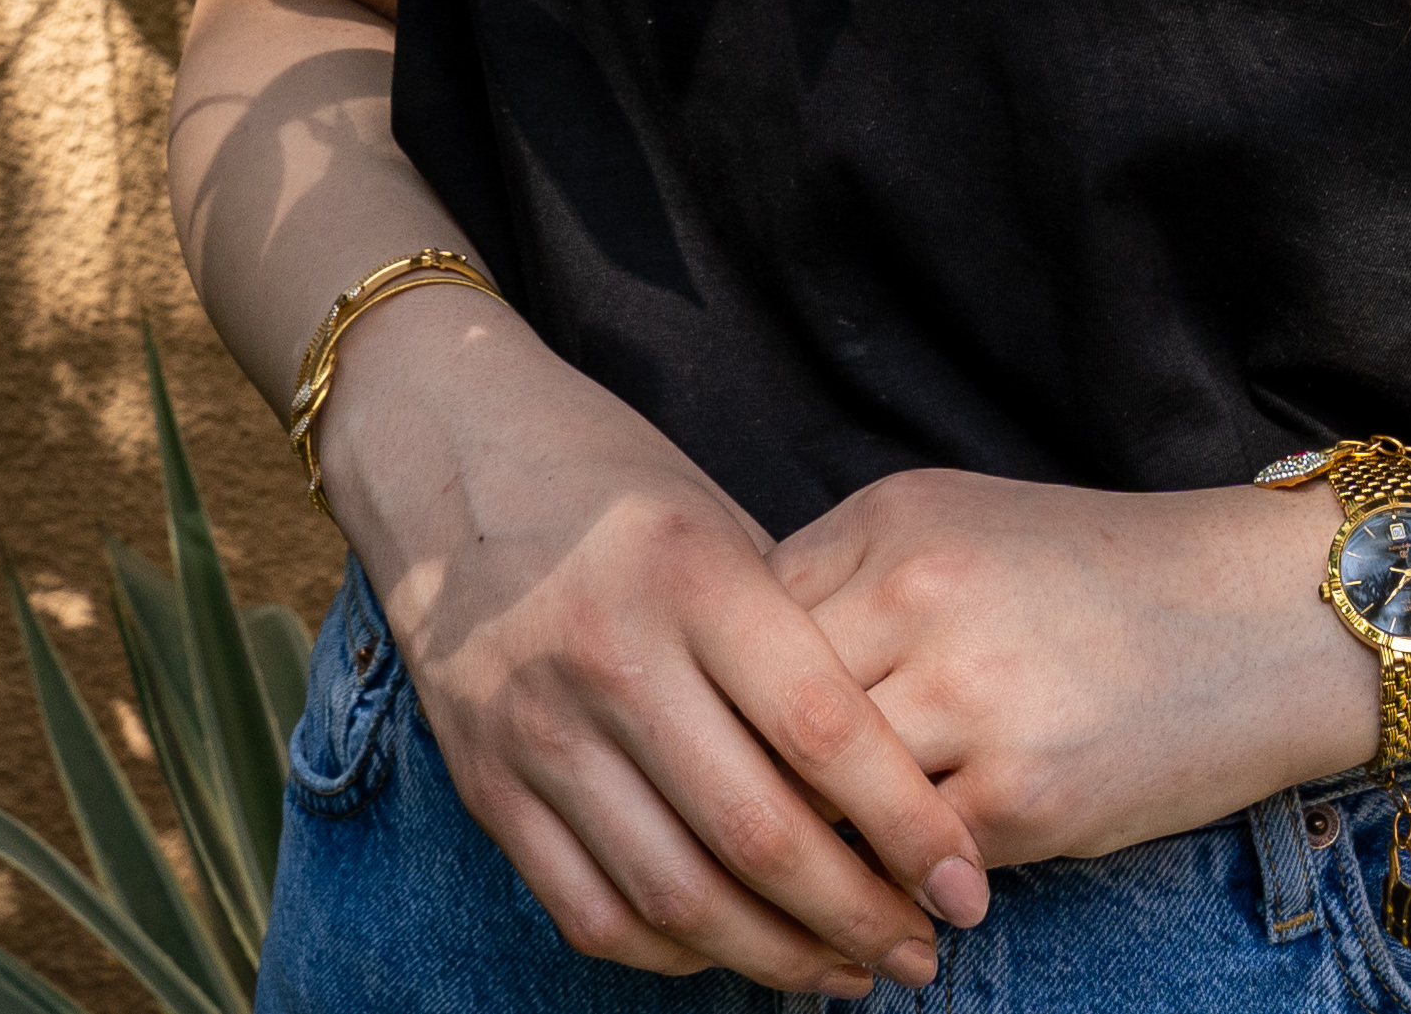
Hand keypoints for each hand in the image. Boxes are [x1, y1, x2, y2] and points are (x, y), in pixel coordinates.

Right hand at [318, 295, 992, 991]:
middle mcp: (610, 654)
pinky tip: (733, 952)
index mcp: (690, 576)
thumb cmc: (615, 487)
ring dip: (778, 957)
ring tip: (846, 971)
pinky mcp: (484, 782)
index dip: (909, 827)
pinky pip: (592, 910)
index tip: (966, 884)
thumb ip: (794, 638)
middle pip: (757, 833)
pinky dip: (675, 954)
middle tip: (921, 951)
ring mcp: (536, 728)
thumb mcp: (721, 524)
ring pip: (677, 895)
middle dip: (859, 916)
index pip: (824, 733)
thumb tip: (902, 775)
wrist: (445, 449)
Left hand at [769, 470, 1368, 870]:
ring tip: (796, 877)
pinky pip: (910, 859)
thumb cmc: (1102, 576)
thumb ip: (851, 579)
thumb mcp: (963, 526)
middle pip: (766, 714)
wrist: (1269, 616)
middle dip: (744, 777)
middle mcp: (917, 598)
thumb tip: (739, 667)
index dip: (719, 688)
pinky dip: (894, 881)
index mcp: (892, 522)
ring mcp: (970, 699)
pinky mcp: (1024, 795)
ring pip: (825, 799)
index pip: (743, 622)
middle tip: (729, 825)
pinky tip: (895, 890)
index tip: (712, 735)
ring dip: (810, 846)